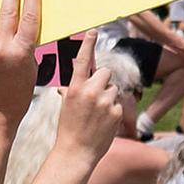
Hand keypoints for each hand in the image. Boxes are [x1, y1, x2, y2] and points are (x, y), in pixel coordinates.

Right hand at [52, 36, 123, 165]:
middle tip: (97, 95)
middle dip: (103, 81)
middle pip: (105, 72)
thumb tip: (66, 87)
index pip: (82, 60)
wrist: (76, 152)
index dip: (88, 44)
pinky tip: (104, 123)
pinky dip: (113, 111)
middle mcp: (91, 91)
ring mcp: (105, 102)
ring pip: (113, 89)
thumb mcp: (66, 106)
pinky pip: (118, 104)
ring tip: (98, 114)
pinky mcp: (116, 112)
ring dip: (109, 97)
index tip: (93, 31)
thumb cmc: (68, 129)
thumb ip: (70, 92)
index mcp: (75, 87)